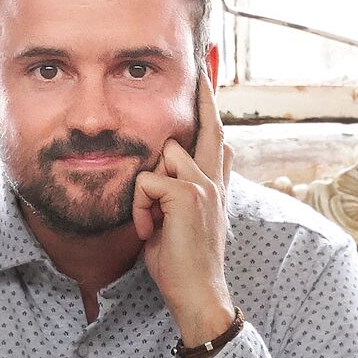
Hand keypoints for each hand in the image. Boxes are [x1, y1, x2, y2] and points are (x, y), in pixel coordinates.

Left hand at [134, 54, 235, 350]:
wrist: (198, 295)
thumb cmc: (180, 265)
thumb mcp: (176, 223)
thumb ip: (172, 194)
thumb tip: (158, 174)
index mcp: (213, 185)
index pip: (216, 137)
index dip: (210, 107)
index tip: (207, 76)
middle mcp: (214, 179)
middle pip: (206, 126)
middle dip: (205, 95)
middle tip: (204, 63)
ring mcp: (204, 185)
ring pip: (162, 155)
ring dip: (146, 190)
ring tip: (154, 223)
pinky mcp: (189, 194)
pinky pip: (147, 182)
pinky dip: (141, 210)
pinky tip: (152, 232)